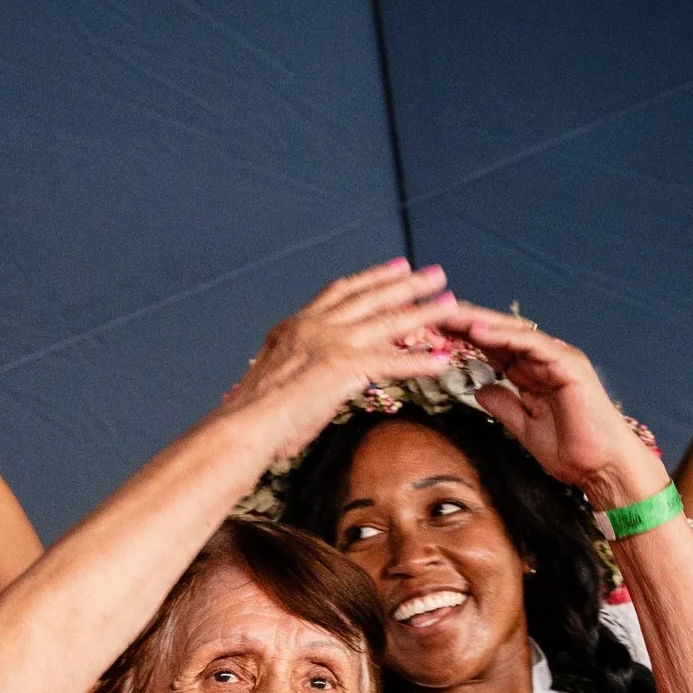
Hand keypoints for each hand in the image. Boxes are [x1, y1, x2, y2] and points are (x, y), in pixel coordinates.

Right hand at [222, 261, 459, 454]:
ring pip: (387, 321)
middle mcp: (315, 326)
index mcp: (296, 326)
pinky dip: (418, 362)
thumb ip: (295, 366)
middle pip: (370, 297)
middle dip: (406, 283)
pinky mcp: (342, 367)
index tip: (395, 267)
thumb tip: (305, 376)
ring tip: (449, 302)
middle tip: (433, 273)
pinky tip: (441, 361)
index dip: (372, 278)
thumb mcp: (273, 376)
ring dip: (423, 311)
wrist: (243, 425)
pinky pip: (391, 362)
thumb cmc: (252, 414)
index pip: (340, 291)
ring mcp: (329, 343)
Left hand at [433, 303, 663, 505]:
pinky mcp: (569, 365)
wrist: (601, 468)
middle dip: (467, 322)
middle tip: (434, 312)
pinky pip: (533, 345)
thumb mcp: (523, 427)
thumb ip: (503, 405)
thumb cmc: (570, 451)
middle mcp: (546, 360)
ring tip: (450, 315)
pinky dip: (505, 337)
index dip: (465, 337)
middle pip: (501, 334)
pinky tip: (478, 331)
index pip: (494, 348)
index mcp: (534, 373)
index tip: (434, 331)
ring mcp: (559, 359)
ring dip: (480, 323)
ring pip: (514, 333)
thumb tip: (479, 390)